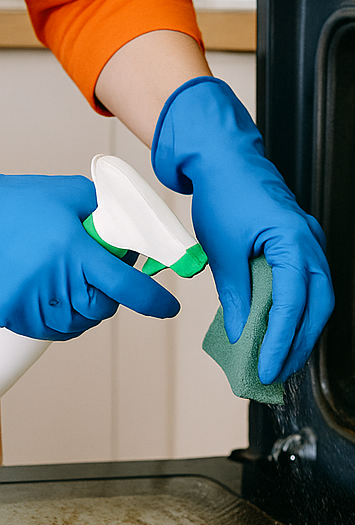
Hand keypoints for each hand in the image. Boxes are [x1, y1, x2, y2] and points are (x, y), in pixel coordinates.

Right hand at [0, 174, 178, 339]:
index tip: (168, 307)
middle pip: (105, 308)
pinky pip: (53, 330)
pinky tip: (46, 289)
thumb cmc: (13, 206)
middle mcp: (57, 283)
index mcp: (76, 252)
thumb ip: (106, 208)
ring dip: (82, 306)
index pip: (129, 287)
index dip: (154, 301)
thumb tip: (133, 225)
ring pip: (81, 322)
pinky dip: (58, 316)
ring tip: (62, 275)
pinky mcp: (17, 317)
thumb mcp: (66, 194)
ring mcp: (35, 305)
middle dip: (107, 292)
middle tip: (90, 268)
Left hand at [151, 77, 333, 383]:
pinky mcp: (304, 248)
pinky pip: (310, 287)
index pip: (293, 302)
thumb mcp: (223, 249)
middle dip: (300, 344)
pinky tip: (282, 330)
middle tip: (279, 373)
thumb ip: (236, 295)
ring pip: (319, 299)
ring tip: (282, 359)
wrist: (225, 158)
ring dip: (302, 332)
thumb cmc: (224, 193)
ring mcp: (312, 245)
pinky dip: (298, 313)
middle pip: (318, 307)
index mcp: (293, 240)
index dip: (281, 340)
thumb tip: (242, 333)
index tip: (267, 367)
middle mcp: (311, 244)